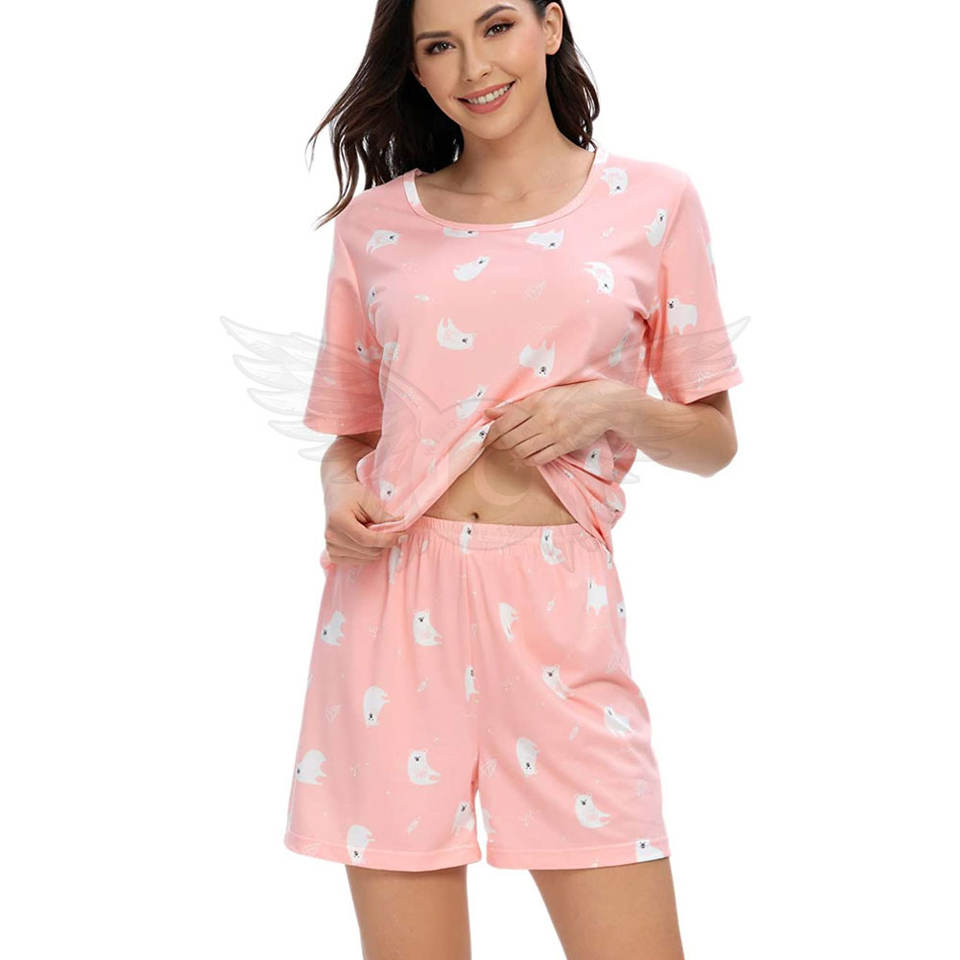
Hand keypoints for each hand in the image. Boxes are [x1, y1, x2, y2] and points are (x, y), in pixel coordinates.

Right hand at [323, 479, 404, 565]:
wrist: (336, 494)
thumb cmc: (352, 494)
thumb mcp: (369, 500)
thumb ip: (383, 516)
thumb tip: (401, 528)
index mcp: (338, 521)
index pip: (366, 539)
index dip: (387, 539)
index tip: (402, 536)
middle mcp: (331, 537)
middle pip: (368, 550)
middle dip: (384, 542)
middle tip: (389, 530)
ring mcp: (330, 548)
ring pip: (366, 558)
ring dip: (376, 547)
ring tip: (371, 531)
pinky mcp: (333, 555)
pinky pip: (358, 561)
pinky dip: (368, 553)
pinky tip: (366, 540)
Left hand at [481, 379, 625, 465]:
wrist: (603, 404)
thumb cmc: (572, 396)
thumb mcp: (544, 394)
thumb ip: (516, 406)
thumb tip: (489, 413)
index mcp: (535, 402)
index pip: (504, 422)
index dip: (491, 434)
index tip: (486, 439)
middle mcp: (542, 418)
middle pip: (510, 439)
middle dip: (499, 445)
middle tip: (496, 446)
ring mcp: (554, 433)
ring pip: (523, 451)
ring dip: (514, 453)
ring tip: (512, 451)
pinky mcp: (565, 445)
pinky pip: (539, 459)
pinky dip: (529, 460)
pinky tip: (527, 457)